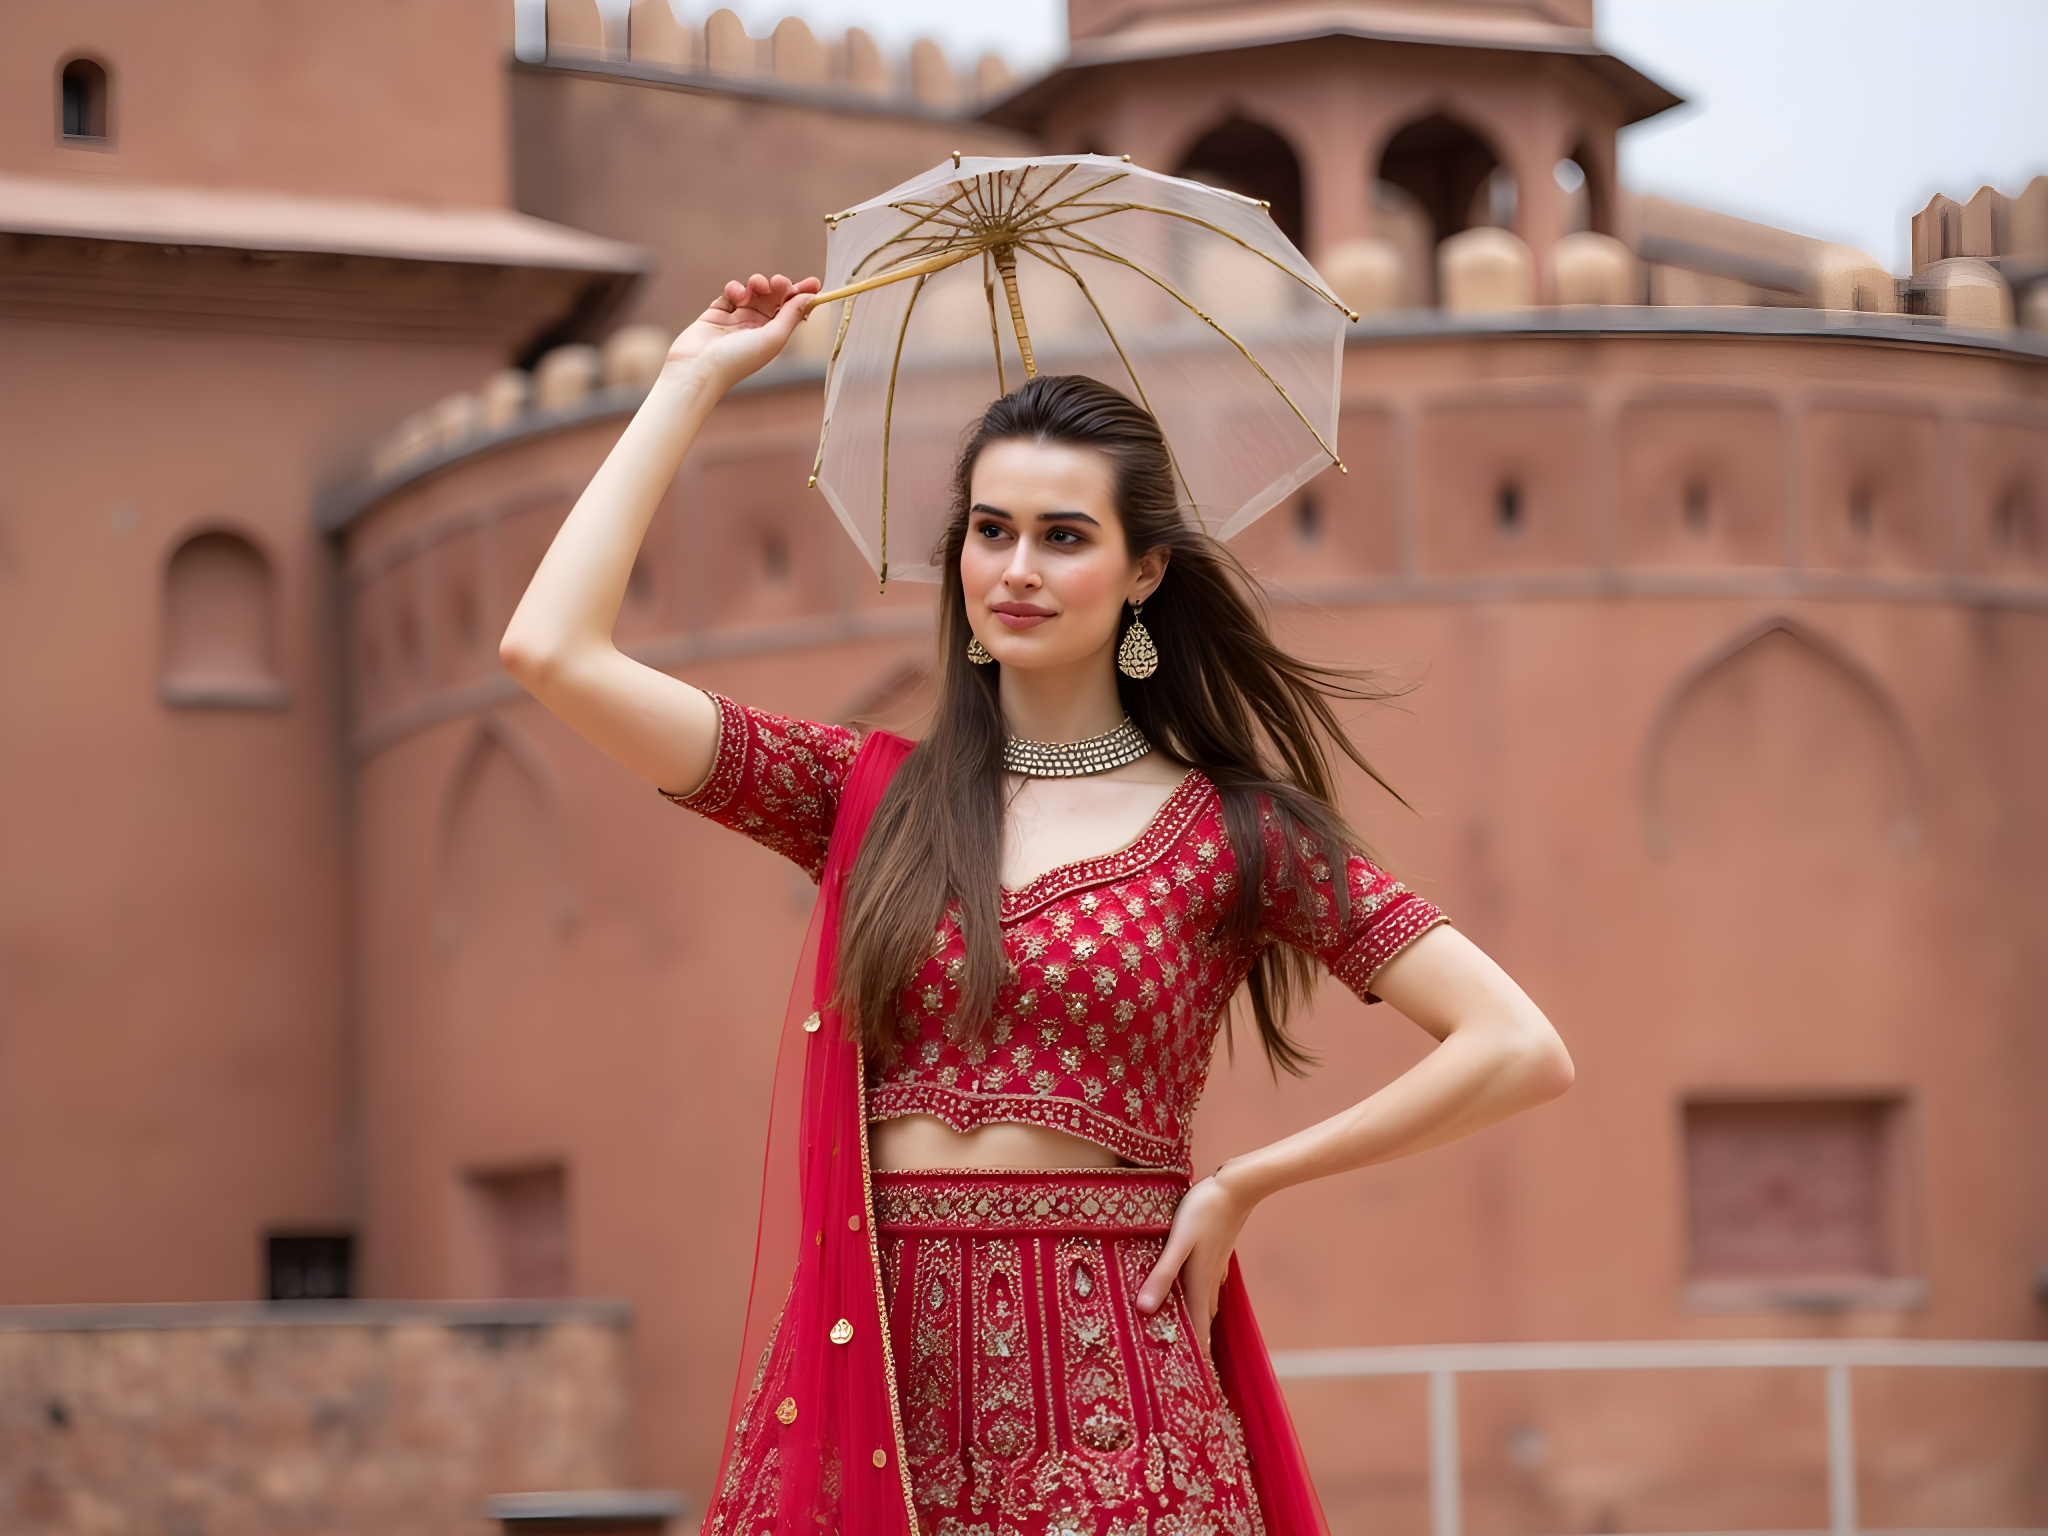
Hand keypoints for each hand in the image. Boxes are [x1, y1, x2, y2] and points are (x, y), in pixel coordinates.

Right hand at [666, 272, 820, 386]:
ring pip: (753, 292)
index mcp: (773, 336)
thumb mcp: (773, 338)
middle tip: (779, 282)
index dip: (802, 296)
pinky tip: (735, 294)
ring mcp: (737, 319)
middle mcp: (757, 328)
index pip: (792, 312)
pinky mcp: (717, 312)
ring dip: (757, 284)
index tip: (813, 283)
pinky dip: (735, 288)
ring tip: (756, 286)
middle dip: (779, 286)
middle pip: (775, 298)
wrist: (698, 367)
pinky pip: (731, 292)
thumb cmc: (738, 360)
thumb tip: (810, 297)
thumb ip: (791, 315)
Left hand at [1135, 1169, 1253, 1360]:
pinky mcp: (1213, 1257)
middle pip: (1200, 1323)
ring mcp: (1214, 1270)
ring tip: (1177, 1338)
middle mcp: (1209, 1283)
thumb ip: (1162, 1274)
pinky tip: (1183, 1297)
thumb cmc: (1204, 1211)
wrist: (1236, 1188)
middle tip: (1176, 1367)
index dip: (1195, 1358)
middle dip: (1191, 1346)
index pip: (1198, 1332)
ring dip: (1192, 1323)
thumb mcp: (1178, 1242)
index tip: (1190, 1384)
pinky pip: (1203, 1289)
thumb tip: (1145, 1309)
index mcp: (1199, 1285)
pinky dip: (1194, 1302)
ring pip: (1202, 1306)